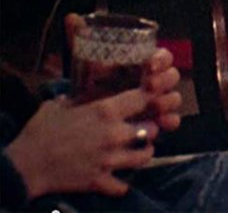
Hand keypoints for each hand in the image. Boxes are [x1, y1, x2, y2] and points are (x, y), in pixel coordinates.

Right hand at [3, 91, 157, 198]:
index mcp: (105, 111)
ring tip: (139, 151)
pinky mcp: (100, 180)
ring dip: (143, 153)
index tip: (150, 100)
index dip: (150, 98)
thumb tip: (83, 92)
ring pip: (145, 156)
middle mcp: (114, 134)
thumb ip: (77, 98)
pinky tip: (118, 177)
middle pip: (152, 129)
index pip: (143, 98)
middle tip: (143, 129)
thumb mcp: (58, 105)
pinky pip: (123, 185)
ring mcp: (110, 159)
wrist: (25, 165)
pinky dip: (122, 183)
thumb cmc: (39, 132)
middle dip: (150, 129)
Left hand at [65, 13, 181, 132]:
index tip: (149, 65)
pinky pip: (171, 120)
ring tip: (154, 107)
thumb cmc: (89, 84)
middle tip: (149, 86)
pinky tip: (161, 124)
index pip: (163, 56)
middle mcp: (153, 80)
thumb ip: (79, 38)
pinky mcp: (154, 120)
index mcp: (142, 63)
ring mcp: (155, 100)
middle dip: (164, 81)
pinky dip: (169, 121)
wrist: (79, 114)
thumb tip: (72, 18)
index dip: (161, 59)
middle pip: (172, 76)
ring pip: (174, 98)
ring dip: (167, 101)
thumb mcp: (84, 61)